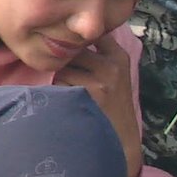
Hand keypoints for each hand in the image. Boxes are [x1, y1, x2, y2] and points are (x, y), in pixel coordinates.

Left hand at [59, 35, 140, 176]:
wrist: (119, 142)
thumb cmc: (113, 109)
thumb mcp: (116, 77)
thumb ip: (99, 55)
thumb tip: (69, 34)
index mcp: (119, 57)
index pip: (91, 34)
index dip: (77, 41)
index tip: (75, 53)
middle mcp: (111, 66)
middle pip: (71, 51)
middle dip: (66, 64)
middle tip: (73, 82)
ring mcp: (98, 81)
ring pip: (62, 69)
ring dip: (60, 81)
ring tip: (73, 97)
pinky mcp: (84, 96)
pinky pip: (58, 85)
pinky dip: (58, 95)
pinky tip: (70, 107)